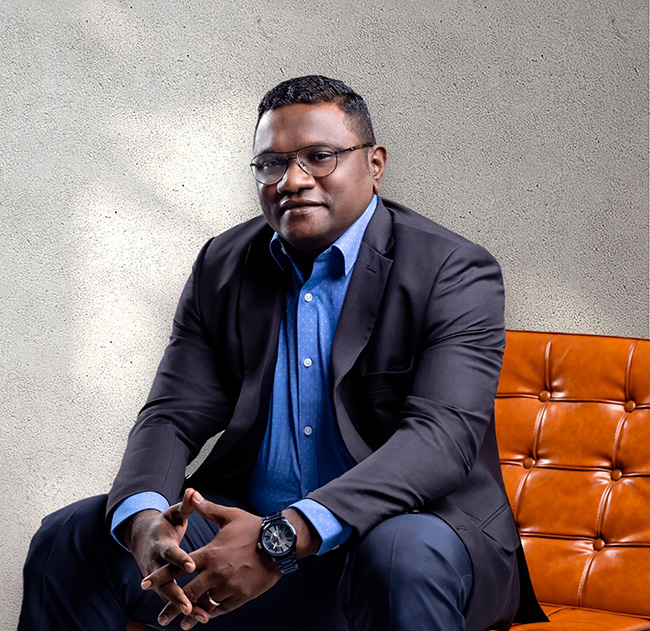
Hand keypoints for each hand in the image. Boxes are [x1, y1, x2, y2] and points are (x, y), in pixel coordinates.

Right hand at [125, 488, 197, 620]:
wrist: (142, 538)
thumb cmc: (164, 524)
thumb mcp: (172, 513)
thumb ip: (185, 505)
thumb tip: (193, 490)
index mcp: (161, 545)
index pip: (170, 553)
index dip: (180, 558)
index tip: (190, 566)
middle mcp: (155, 564)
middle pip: (165, 581)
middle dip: (176, 594)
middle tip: (189, 605)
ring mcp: (156, 577)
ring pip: (168, 594)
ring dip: (181, 606)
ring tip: (199, 616)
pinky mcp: (160, 585)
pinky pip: (171, 599)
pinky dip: (183, 607)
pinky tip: (199, 616)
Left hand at [142, 491, 280, 628]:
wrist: (279, 544)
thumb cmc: (253, 528)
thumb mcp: (229, 516)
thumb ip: (207, 509)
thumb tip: (191, 494)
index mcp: (210, 554)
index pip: (179, 567)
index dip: (161, 576)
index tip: (145, 584)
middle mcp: (216, 573)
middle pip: (188, 593)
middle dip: (172, 606)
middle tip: (161, 617)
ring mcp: (228, 587)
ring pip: (204, 605)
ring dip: (191, 615)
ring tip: (181, 624)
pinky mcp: (240, 596)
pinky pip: (221, 609)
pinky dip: (211, 613)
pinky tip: (204, 617)